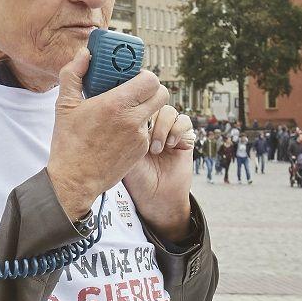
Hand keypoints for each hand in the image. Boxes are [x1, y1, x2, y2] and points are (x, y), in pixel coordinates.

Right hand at [47, 46, 168, 220]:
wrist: (74, 180)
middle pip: (161, 93)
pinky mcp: (140, 150)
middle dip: (151, 89)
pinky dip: (137, 127)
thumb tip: (84, 54)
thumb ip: (73, 75)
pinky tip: (118, 131)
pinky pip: (147, 130)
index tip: (130, 76)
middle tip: (134, 91)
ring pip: (155, 112)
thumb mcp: (64, 106)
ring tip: (123, 112)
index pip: (150, 79)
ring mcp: (139, 136)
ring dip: (144, 108)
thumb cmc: (68, 143)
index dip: (143, 75)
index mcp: (116, 104)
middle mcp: (133, 119)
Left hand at [123, 105, 193, 239]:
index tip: (129, 121)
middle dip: (149, 116)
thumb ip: (122, 133)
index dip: (135, 107)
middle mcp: (152, 125)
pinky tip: (169, 146)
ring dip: (162, 127)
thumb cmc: (136, 179)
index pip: (136, 104)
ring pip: (168, 110)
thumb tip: (117, 113)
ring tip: (155, 148)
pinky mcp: (184, 137)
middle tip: (142, 135)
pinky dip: (177, 130)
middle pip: (153, 103)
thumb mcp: (122, 153)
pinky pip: (184, 121)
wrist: (156, 197)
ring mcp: (168, 130)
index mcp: (134, 125)